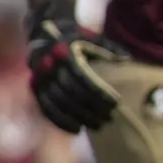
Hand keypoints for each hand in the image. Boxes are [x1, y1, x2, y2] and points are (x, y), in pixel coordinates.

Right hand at [26, 0, 128, 133]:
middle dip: (91, 107)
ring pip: (59, 103)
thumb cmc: (78, 39)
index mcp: (66, 51)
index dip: (99, 92)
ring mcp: (40, 77)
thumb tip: (127, 59)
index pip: (83, 78)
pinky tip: (77, 129)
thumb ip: (110, 48)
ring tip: (97, 126)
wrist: (46, 33)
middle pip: (71, 92)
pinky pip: (46, 109)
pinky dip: (61, 121)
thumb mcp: (94, 38)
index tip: (115, 103)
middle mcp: (50, 65)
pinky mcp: (35, 89)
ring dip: (78, 117)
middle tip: (109, 118)